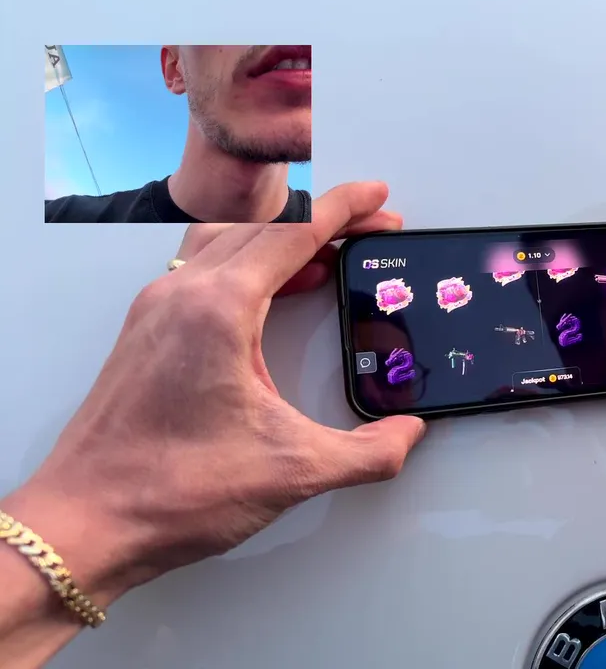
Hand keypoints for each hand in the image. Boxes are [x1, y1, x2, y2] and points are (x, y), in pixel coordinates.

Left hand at [4, 181, 423, 603]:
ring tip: (326, 253)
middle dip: (324, 219)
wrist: (85, 522)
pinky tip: (274, 294)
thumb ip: (367, 452)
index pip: (294, 232)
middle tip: (370, 226)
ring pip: (227, 239)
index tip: (378, 195)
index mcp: (218, 309)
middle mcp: (181, 295)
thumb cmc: (169, 491)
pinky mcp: (146, 333)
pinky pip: (203, 269)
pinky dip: (248, 262)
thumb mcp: (293, 471)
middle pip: (264, 226)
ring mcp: (157, 311)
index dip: (346, 209)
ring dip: (281, 237)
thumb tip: (406, 435)